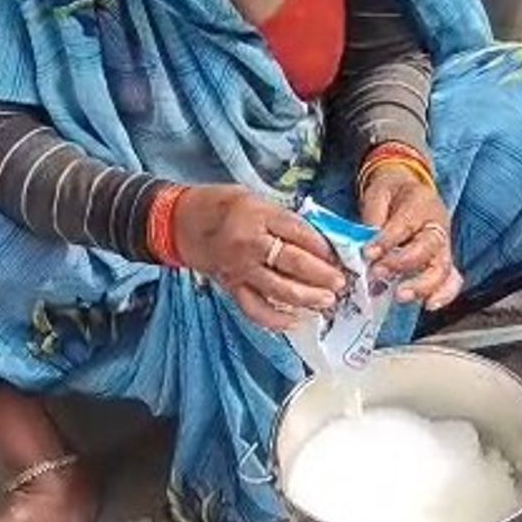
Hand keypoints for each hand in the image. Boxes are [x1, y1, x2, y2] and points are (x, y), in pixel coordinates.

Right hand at [173, 185, 345, 329]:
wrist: (180, 222)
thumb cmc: (223, 206)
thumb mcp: (256, 200)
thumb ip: (285, 220)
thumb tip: (321, 241)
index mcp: (258, 215)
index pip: (298, 232)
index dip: (323, 246)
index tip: (341, 255)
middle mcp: (249, 243)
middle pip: (292, 262)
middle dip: (321, 275)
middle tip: (340, 282)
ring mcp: (239, 269)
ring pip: (278, 289)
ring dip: (306, 298)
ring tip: (327, 301)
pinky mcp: (231, 287)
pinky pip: (255, 309)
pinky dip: (275, 319)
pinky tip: (295, 321)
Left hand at [360, 166, 461, 309]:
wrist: (408, 190)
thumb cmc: (392, 193)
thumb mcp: (378, 194)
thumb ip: (372, 218)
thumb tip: (365, 243)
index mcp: (420, 203)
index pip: (404, 225)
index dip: (386, 240)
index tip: (368, 254)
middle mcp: (437, 225)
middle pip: (428, 248)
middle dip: (403, 264)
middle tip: (379, 274)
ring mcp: (443, 245)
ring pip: (442, 267)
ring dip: (422, 285)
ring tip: (401, 296)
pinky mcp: (443, 260)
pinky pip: (452, 279)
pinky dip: (444, 293)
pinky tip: (429, 304)